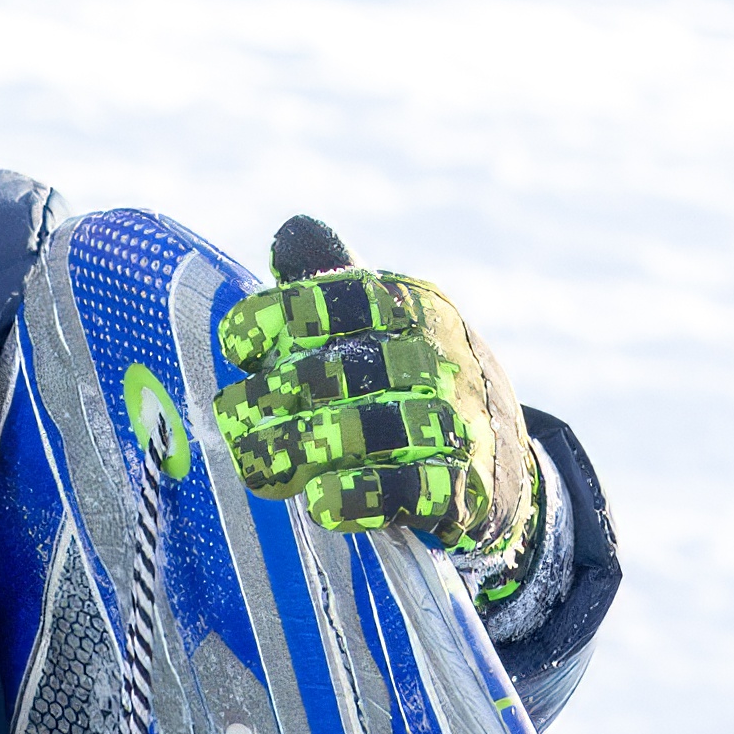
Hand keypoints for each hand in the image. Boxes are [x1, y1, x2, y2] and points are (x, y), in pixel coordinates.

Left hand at [214, 215, 539, 571]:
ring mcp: (456, 421)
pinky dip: (364, 495)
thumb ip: (328, 283)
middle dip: (277, 392)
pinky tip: (321, 502)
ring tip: (260, 465)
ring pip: (373, 429)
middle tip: (233, 416)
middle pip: (345, 368)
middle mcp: (437, 357)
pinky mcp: (466, 487)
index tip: (239, 344)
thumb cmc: (408, 384)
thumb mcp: (380, 326)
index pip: (345, 297)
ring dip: (305, 445)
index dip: (284, 316)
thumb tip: (292, 231)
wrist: (500, 462)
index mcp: (412, 309)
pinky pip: (414, 489)